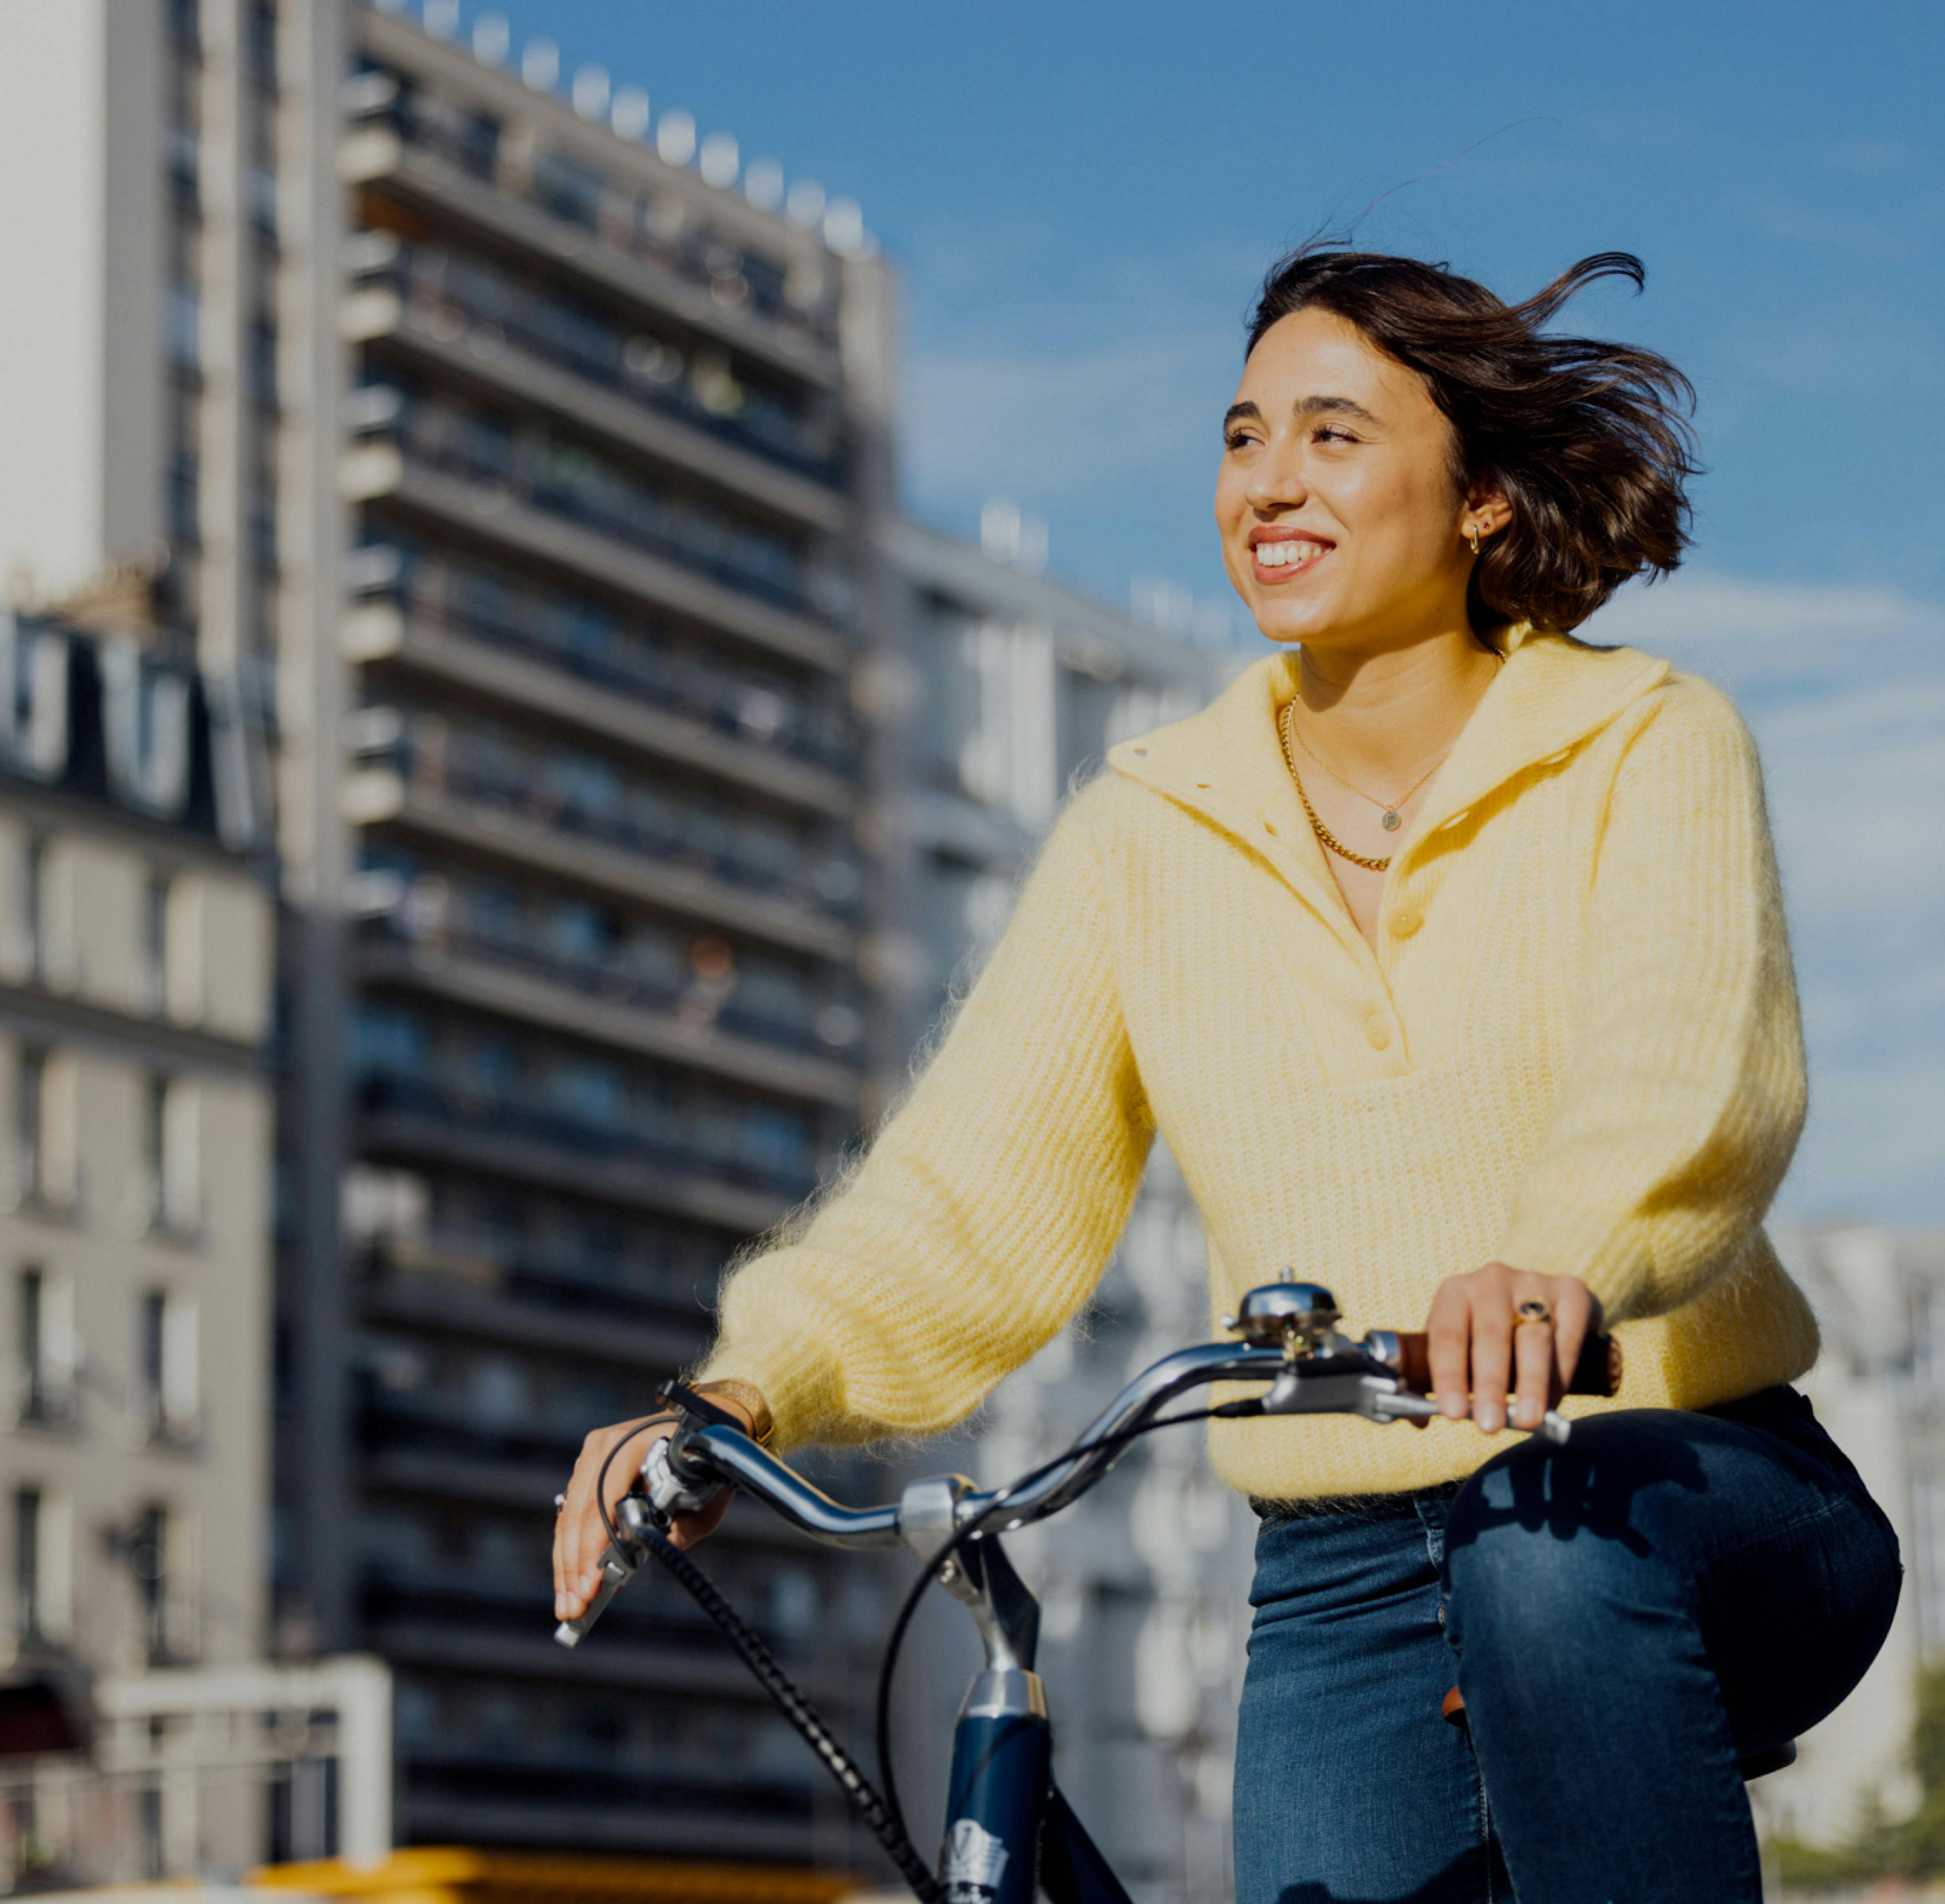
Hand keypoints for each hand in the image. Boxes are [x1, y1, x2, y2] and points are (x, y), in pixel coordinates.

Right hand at [552, 1402, 744, 1620]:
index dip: (592, 1549)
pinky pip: (571, 1516)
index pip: (601, 1503)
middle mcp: (603, 1447)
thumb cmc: (707, 1468)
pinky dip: (569, 1551)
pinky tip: (569, 1584)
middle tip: (573, 1609)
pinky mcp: (587, 1472)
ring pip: (568, 1519)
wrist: (704, 1428)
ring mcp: (591, 1457)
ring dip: (565, 1567)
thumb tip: (635, 1567)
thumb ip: (679, 1531)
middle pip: (577, 1515)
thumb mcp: (704, 1501)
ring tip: (567, 1607)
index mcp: (630, 1445)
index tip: (591, 1587)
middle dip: (573, 1568)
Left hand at [1424, 1264, 1601, 1435]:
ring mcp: (1533, 1282)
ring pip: (1533, 1338)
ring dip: (1530, 1384)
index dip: (1448, 1375)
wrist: (1543, 1301)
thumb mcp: (1456, 1349)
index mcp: (1454, 1292)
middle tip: (1489, 1425)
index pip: (1446, 1335)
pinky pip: (1567, 1338)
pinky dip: (1560, 1374)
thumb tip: (1418, 1420)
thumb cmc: (1487, 1336)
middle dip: (1489, 1384)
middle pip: (1490, 1336)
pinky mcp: (1571, 1291)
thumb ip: (1433, 1381)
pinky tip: (1552, 1404)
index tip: (1452, 1413)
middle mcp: (1491, 1280)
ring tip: (1528, 1421)